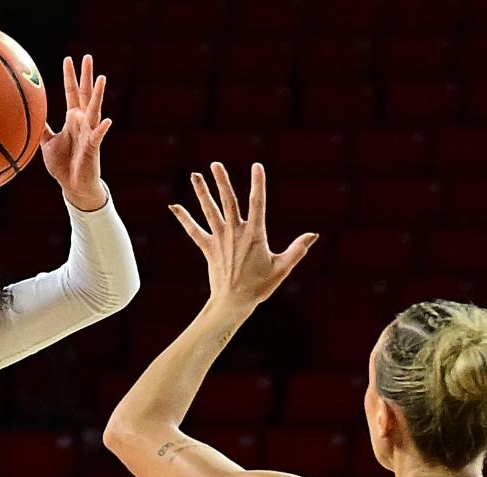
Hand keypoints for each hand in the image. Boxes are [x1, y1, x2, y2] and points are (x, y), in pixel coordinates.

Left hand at [40, 55, 111, 210]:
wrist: (73, 186)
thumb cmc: (62, 165)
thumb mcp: (47, 143)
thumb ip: (42, 128)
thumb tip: (31, 115)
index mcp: (72, 119)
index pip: (72, 92)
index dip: (70, 76)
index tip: (68, 59)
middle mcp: (83, 122)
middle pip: (86, 94)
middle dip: (86, 76)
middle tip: (87, 57)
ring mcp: (90, 133)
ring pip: (94, 110)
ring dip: (98, 95)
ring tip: (101, 79)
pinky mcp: (93, 148)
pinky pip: (97, 137)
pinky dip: (102, 129)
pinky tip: (106, 121)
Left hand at [171, 162, 317, 307]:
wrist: (233, 303)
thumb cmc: (260, 287)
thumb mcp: (283, 268)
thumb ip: (298, 249)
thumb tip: (313, 234)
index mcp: (255, 234)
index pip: (257, 203)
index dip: (258, 183)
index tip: (257, 166)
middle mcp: (235, 233)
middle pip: (228, 201)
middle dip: (222, 181)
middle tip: (215, 164)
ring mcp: (219, 239)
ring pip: (209, 211)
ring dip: (202, 192)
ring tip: (195, 175)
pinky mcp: (208, 248)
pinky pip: (193, 230)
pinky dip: (184, 218)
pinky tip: (174, 206)